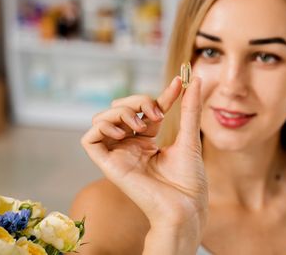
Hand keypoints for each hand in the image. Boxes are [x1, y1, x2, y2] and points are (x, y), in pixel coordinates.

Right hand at [81, 76, 206, 232]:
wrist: (185, 205)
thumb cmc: (189, 180)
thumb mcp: (190, 137)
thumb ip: (189, 109)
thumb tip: (196, 80)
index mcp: (147, 142)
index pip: (145, 110)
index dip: (160, 95)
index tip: (179, 83)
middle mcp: (130, 146)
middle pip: (119, 108)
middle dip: (137, 100)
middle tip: (156, 112)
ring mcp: (118, 155)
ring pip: (101, 119)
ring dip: (120, 111)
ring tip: (140, 124)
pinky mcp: (108, 165)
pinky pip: (89, 138)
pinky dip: (102, 127)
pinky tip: (124, 133)